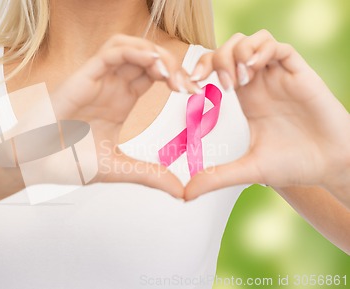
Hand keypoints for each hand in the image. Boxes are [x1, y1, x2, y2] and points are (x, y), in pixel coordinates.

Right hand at [51, 34, 199, 196]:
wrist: (32, 165)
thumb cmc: (64, 162)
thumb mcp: (116, 168)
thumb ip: (148, 175)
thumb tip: (180, 190)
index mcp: (120, 102)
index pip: (155, 76)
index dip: (177, 79)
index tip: (196, 94)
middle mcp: (111, 86)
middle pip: (148, 58)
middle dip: (173, 65)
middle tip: (189, 84)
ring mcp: (98, 80)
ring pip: (131, 47)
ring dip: (155, 54)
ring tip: (171, 75)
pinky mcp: (83, 76)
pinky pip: (111, 51)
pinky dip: (133, 51)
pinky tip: (151, 65)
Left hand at [185, 30, 349, 204]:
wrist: (329, 168)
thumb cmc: (293, 166)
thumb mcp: (248, 170)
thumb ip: (216, 177)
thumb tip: (185, 194)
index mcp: (246, 98)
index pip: (218, 66)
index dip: (202, 67)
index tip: (192, 86)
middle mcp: (261, 83)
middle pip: (232, 47)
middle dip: (218, 57)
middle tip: (221, 84)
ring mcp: (280, 77)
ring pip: (254, 40)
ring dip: (239, 51)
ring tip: (238, 78)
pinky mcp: (300, 75)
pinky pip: (280, 47)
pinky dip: (262, 51)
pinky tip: (253, 71)